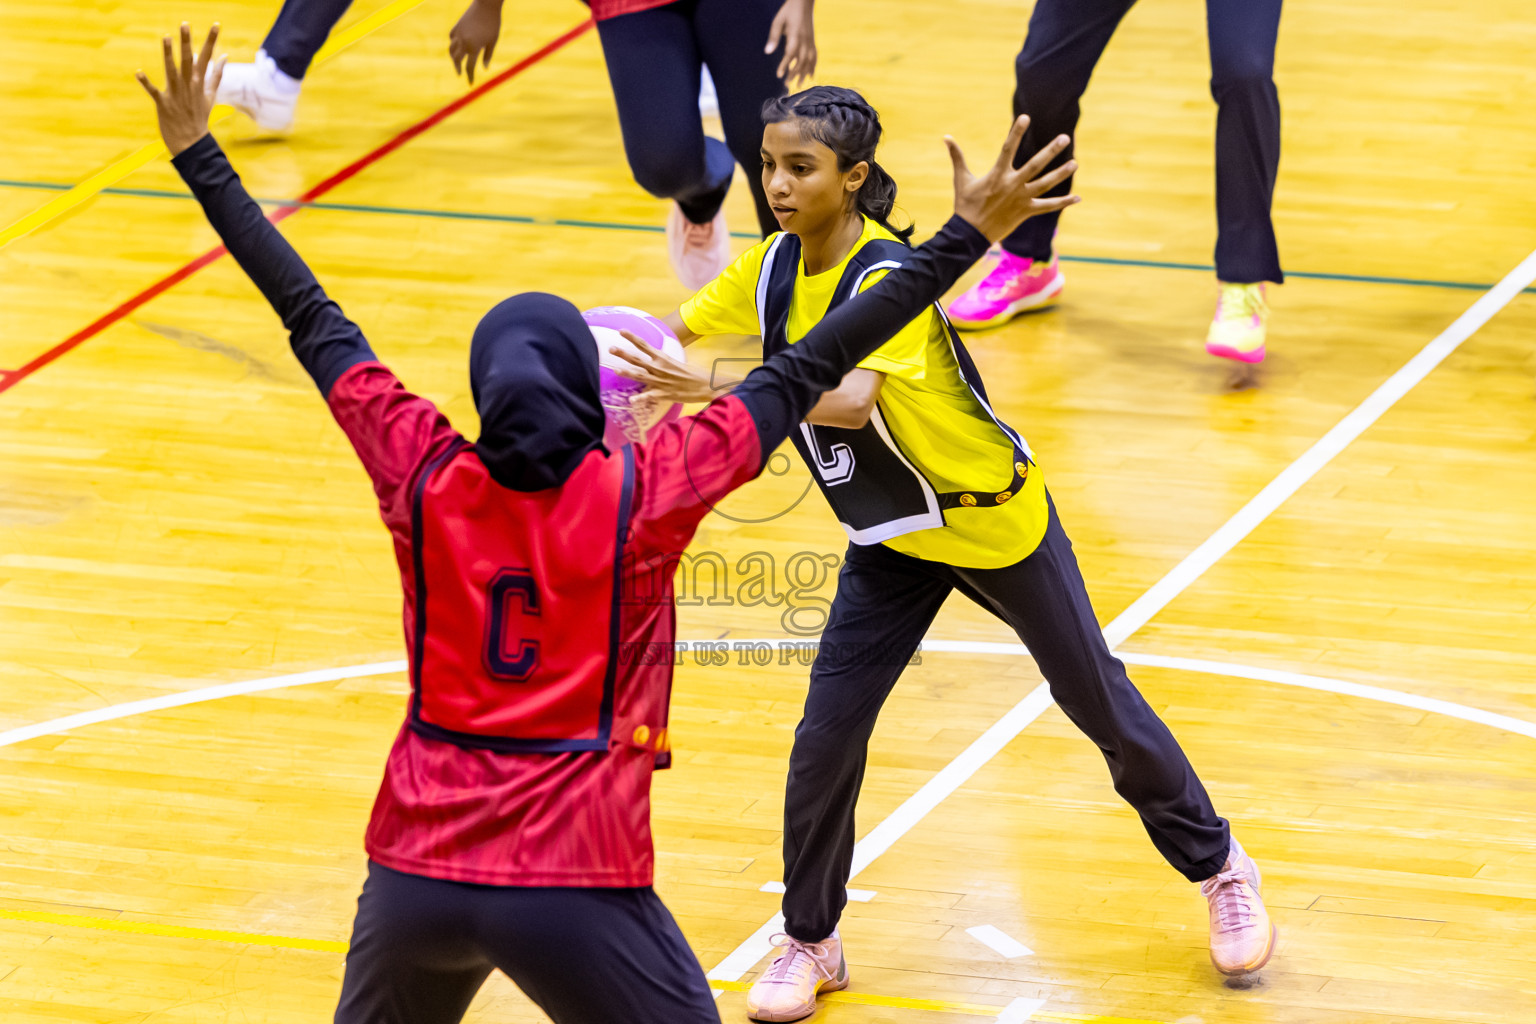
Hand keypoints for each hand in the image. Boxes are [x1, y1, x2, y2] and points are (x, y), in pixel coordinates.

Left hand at [136, 23, 224, 156]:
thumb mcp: (211, 95)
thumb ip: (217, 75)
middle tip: (185, 24)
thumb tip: (225, 57)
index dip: (211, 40)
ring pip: (172, 71)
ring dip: (168, 55)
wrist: (191, 141)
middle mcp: (189, 86)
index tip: (215, 24)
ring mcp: (176, 94)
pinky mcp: (163, 104)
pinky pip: (153, 91)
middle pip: (189, 60)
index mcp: (200, 82)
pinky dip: (146, 83)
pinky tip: (138, 73)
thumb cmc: (200, 117)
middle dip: (187, 42)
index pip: (207, 57)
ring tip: (165, 37)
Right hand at [449, 0, 500, 84]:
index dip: (470, 76)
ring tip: (456, 62)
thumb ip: (488, 55)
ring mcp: (458, 34)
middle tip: (460, 74)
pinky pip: (452, 38)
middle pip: (457, 60)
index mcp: (474, 47)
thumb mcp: (493, 41)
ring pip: (451, 49)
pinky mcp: (456, 26)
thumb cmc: (493, 23)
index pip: (469, 67)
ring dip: (453, 58)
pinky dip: (453, 44)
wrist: (486, 4)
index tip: (470, 84)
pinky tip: (456, 47)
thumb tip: (484, 68)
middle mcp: (464, 42)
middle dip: (458, 68)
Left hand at [610, 331, 722, 404]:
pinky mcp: (664, 394)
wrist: (708, 385)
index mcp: (664, 358)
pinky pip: (649, 397)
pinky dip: (640, 399)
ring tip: (615, 369)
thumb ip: (666, 363)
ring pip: (639, 376)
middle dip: (623, 353)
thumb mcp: (679, 363)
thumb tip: (658, 360)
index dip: (632, 337)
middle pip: (638, 359)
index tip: (621, 330)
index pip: (645, 345)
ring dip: (626, 372)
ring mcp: (661, 382)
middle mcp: (660, 368)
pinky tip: (631, 400)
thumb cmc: (696, 374)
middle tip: (611, 348)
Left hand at [766, 0, 816, 86]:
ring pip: (809, 60)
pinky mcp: (813, 41)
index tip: (779, 75)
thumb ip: (773, 37)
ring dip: (804, 74)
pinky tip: (810, 76)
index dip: (785, 65)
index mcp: (795, 35)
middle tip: (787, 84)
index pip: (790, 53)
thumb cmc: (788, 11)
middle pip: (800, 60)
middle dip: (794, 73)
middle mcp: (805, 40)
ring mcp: (810, 41)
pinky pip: (814, 56)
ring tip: (799, 85)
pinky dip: (813, 66)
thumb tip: (767, 52)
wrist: (803, 2)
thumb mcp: (778, 22)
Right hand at [945, 116, 1078, 242]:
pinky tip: (1077, 198)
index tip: (1026, 117)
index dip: (1016, 132)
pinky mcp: (1026, 212)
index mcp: (997, 174)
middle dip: (1051, 151)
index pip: (1009, 148)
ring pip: (1045, 184)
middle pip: (1036, 164)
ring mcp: (1021, 199)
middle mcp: (1012, 185)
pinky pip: (1047, 207)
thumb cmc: (965, 205)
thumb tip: (946, 137)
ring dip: (1061, 174)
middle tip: (1065, 138)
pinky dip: (1062, 202)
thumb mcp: (961, 179)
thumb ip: (957, 157)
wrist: (969, 234)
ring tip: (1075, 163)